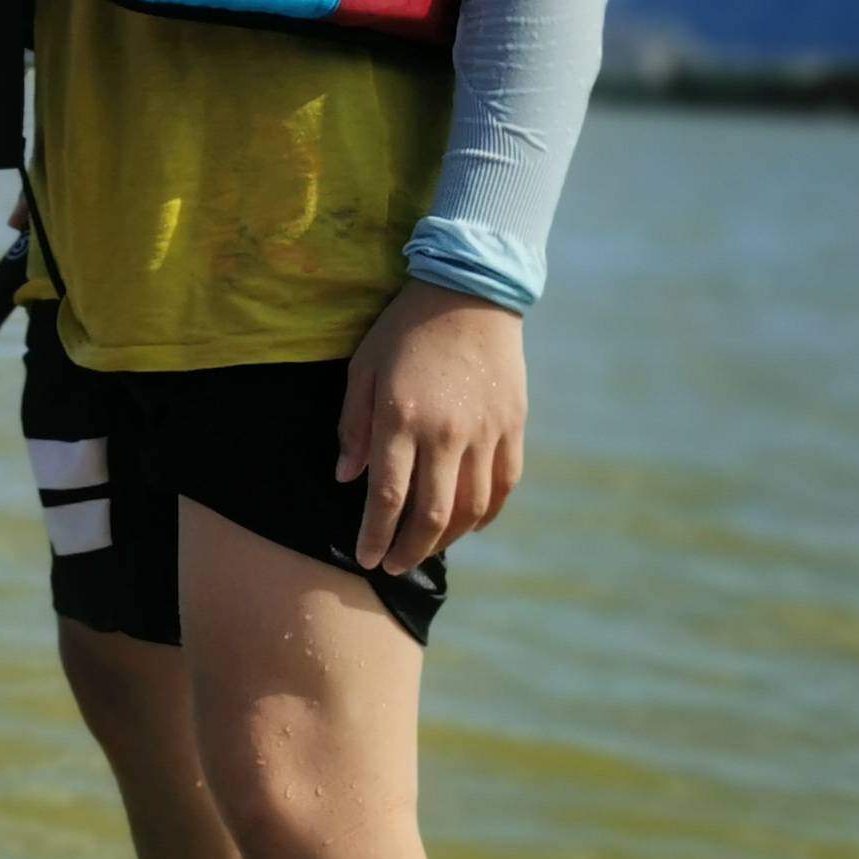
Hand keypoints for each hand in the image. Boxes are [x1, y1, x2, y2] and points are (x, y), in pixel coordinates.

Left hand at [337, 280, 527, 576]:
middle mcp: (447, 433)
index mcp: (403, 418)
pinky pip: (503, 486)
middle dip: (409, 549)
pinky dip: (486, 514)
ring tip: (424, 548)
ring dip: (447, 539)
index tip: (365, 559)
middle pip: (432, 514)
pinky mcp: (513, 427)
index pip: (388, 496)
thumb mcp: (363, 368)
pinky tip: (469, 524)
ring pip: (472, 508)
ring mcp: (486, 433)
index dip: (376, 535)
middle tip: (392, 566)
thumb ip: (353, 426)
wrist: (470, 292)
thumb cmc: (404, 329)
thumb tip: (345, 478)